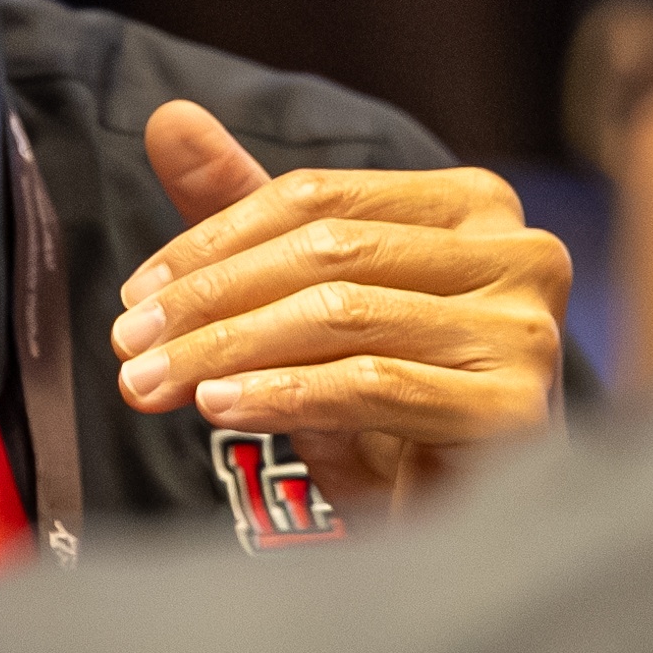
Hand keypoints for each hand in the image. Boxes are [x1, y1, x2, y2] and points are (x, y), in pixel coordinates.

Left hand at [111, 101, 568, 507]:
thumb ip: (248, 212)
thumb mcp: (311, 304)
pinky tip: (218, 407)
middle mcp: (521, 254)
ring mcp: (525, 332)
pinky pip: (371, 385)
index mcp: (476, 208)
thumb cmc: (391, 414)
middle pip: (330, 251)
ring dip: (227, 349)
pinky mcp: (514, 410)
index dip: (215, 240)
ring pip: (343, 314)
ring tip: (151, 382)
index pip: (321, 197)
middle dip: (211, 299)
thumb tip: (167, 118)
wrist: (463, 534)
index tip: (136, 292)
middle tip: (128, 343)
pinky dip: (281, 393)